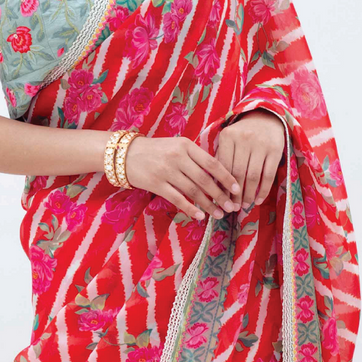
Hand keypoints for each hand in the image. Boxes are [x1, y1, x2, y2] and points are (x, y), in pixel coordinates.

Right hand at [122, 134, 240, 221]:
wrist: (125, 154)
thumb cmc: (156, 150)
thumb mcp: (177, 146)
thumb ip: (195, 157)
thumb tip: (218, 176)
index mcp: (186, 145)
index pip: (211, 163)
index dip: (226, 177)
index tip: (236, 189)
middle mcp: (177, 157)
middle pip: (204, 179)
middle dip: (220, 195)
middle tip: (232, 207)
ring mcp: (166, 171)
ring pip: (193, 191)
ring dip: (208, 205)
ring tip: (219, 214)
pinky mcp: (156, 184)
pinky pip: (177, 199)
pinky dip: (190, 209)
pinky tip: (200, 216)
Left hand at [215, 109, 284, 211]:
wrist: (266, 118)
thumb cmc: (242, 134)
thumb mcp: (228, 140)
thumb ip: (221, 158)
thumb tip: (214, 187)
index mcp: (227, 136)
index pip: (223, 166)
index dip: (221, 185)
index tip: (220, 199)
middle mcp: (244, 139)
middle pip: (237, 173)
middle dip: (234, 194)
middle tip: (232, 207)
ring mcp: (261, 144)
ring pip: (253, 176)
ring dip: (248, 194)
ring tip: (244, 205)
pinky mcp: (275, 150)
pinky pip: (268, 175)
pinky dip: (263, 190)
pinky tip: (258, 200)